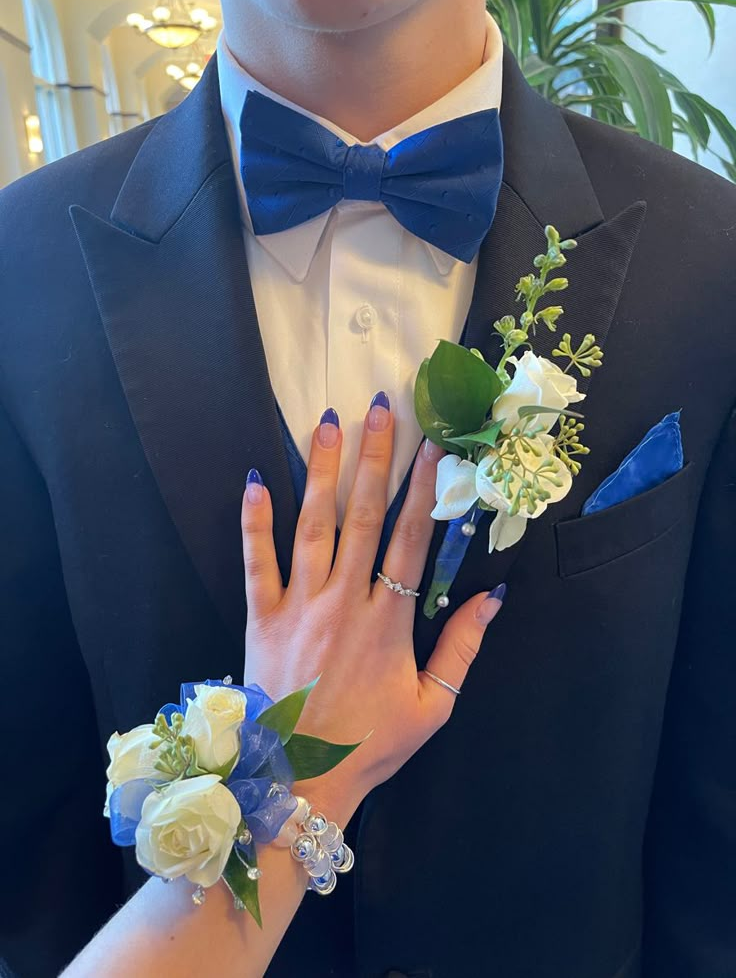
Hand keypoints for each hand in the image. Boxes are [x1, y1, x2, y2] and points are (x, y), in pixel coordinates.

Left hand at [240, 395, 503, 824]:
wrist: (299, 780)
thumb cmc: (371, 745)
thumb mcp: (433, 706)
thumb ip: (463, 648)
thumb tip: (495, 597)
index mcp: (389, 621)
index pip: (412, 540)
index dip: (425, 489)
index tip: (436, 446)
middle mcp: (344, 601)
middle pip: (362, 517)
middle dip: (375, 459)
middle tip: (381, 410)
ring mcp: (300, 606)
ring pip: (312, 527)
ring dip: (321, 472)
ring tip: (327, 424)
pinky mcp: (263, 617)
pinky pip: (257, 562)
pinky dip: (254, 522)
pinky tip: (255, 480)